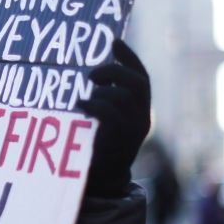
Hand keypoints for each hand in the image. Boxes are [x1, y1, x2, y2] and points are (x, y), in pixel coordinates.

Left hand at [76, 39, 150, 197]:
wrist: (100, 182)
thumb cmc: (94, 146)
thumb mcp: (102, 119)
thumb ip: (102, 98)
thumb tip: (87, 73)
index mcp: (140, 110)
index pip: (142, 77)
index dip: (130, 57)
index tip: (114, 40)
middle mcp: (142, 119)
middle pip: (138, 83)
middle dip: (116, 71)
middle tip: (92, 75)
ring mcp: (132, 131)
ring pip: (123, 98)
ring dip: (101, 91)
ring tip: (85, 97)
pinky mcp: (119, 142)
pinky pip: (110, 114)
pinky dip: (94, 105)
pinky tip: (81, 105)